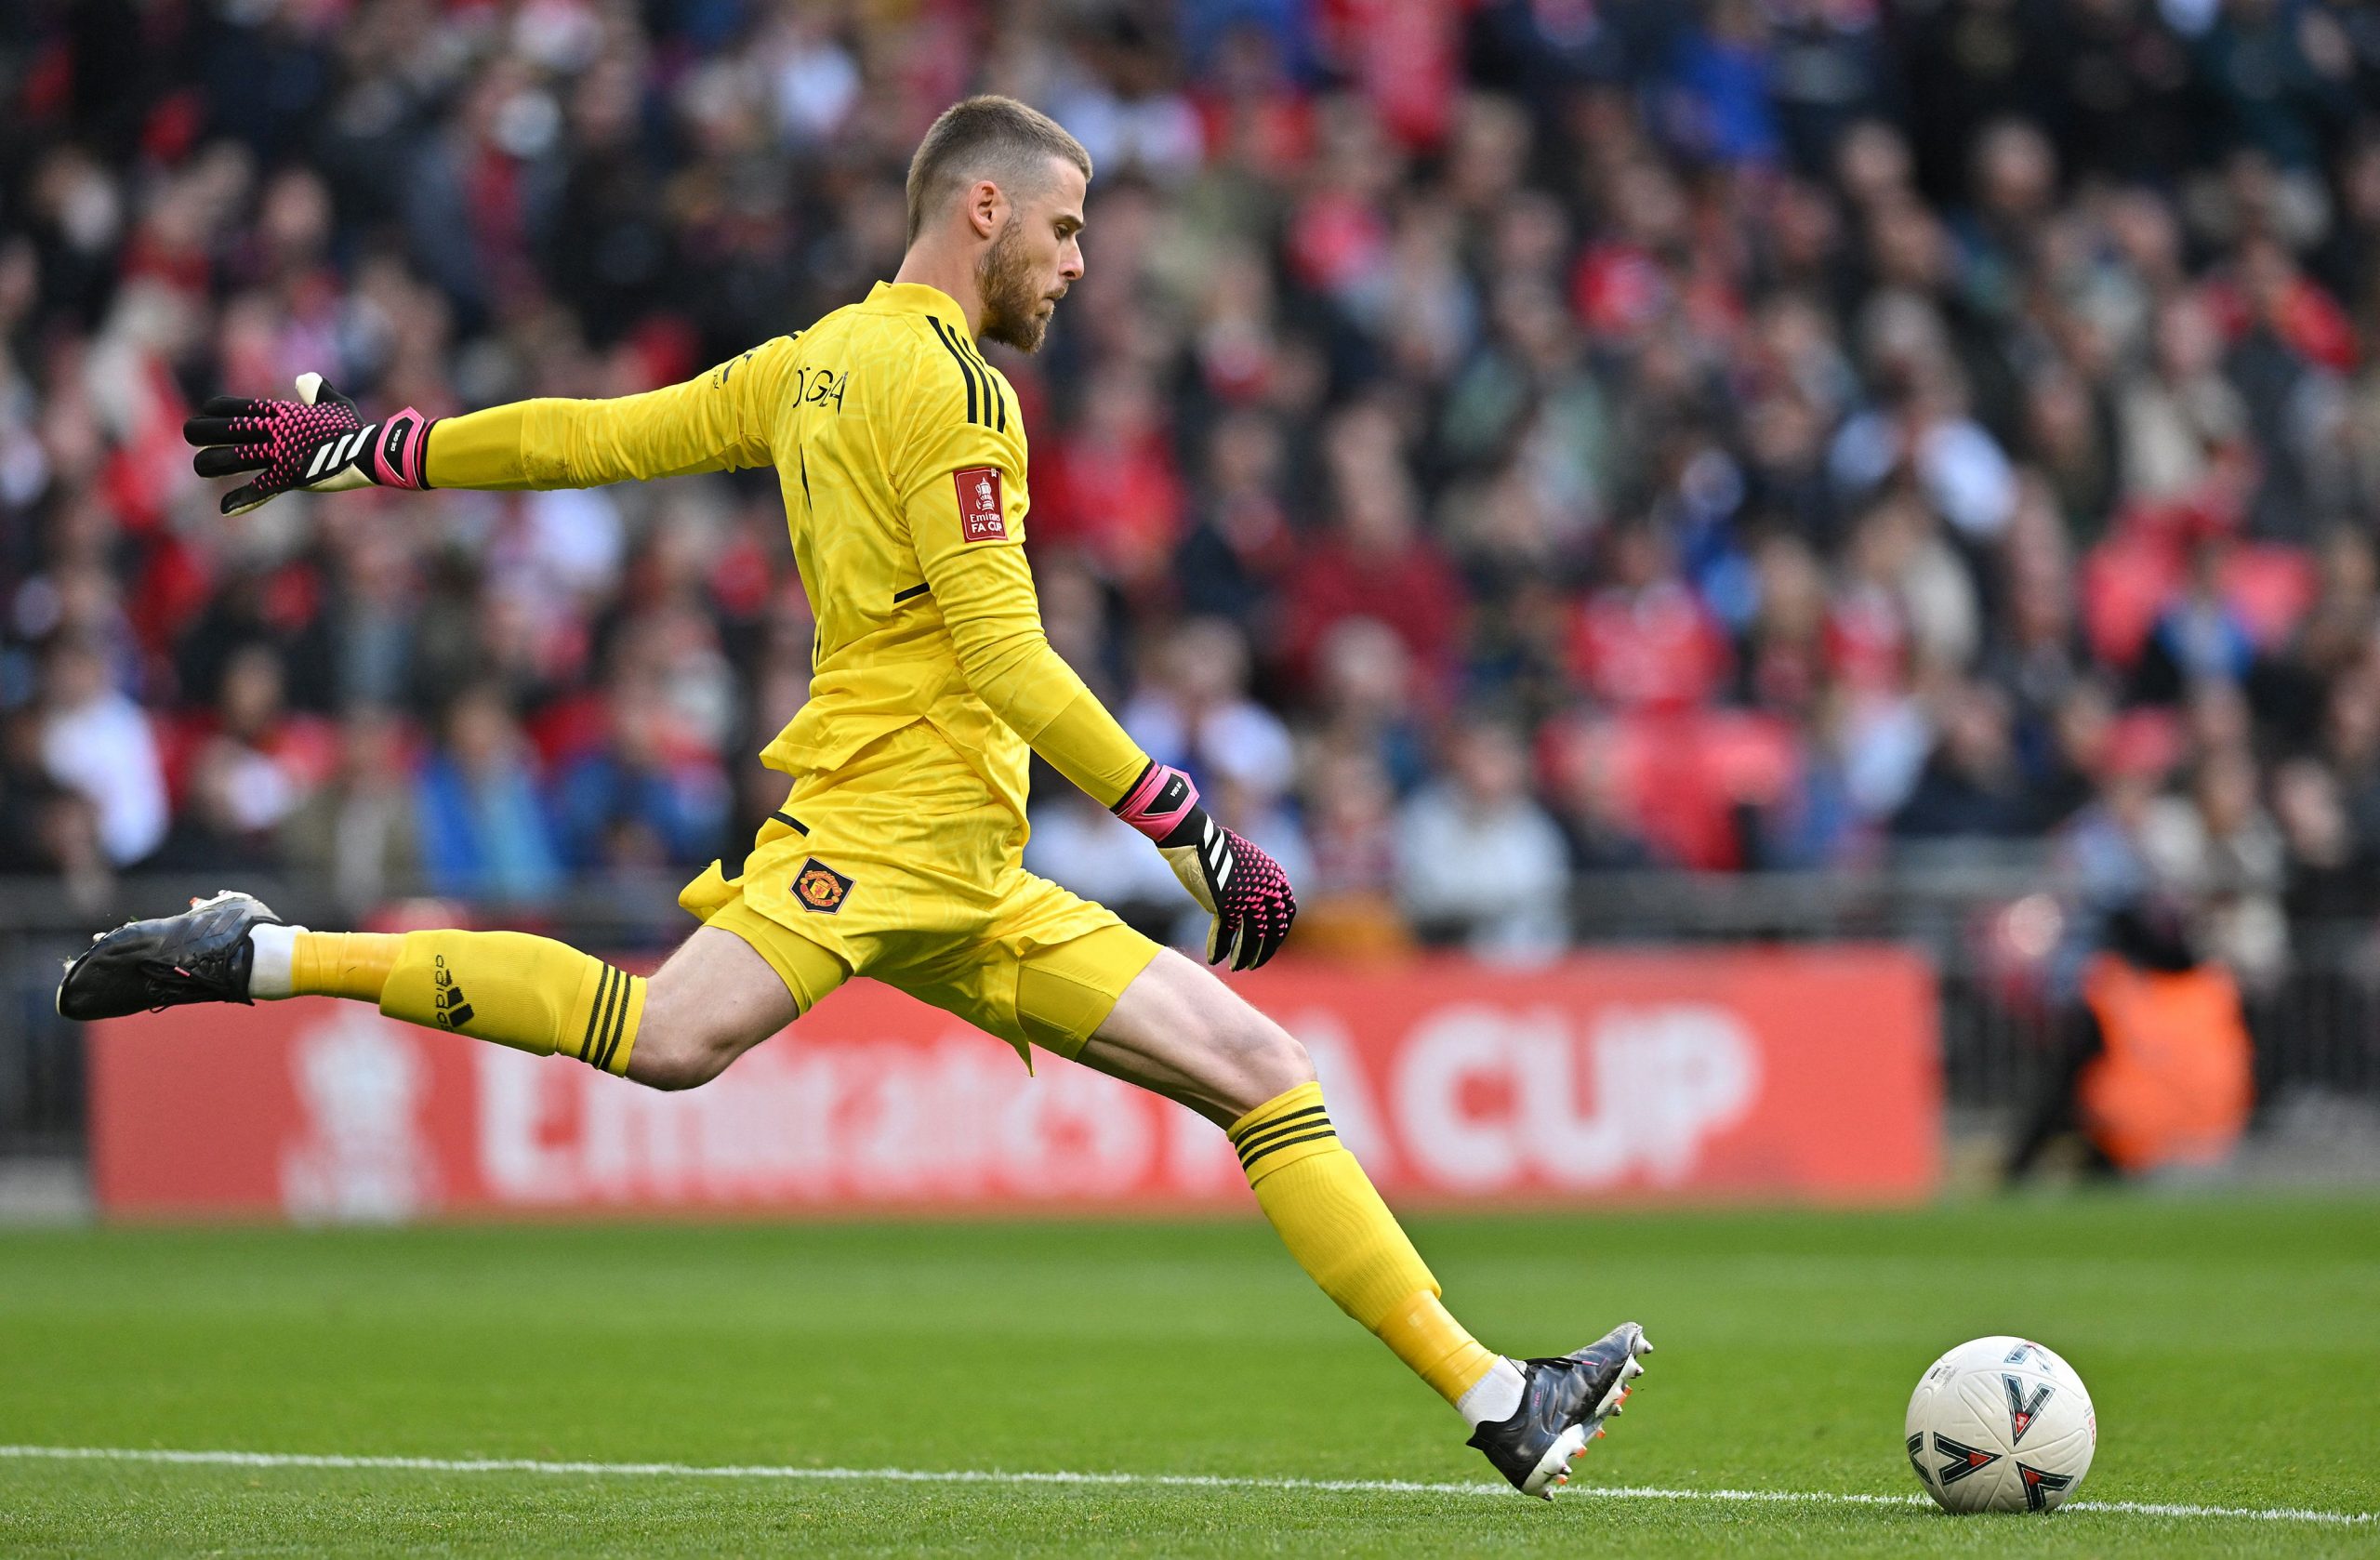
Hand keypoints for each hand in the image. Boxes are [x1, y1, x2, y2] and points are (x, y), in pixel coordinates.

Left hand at [184, 373, 435, 515]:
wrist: (371, 451)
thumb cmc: (353, 430)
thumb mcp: (335, 405)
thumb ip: (318, 391)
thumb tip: (306, 379)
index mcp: (279, 413)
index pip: (231, 406)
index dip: (212, 412)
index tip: (205, 419)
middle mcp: (273, 430)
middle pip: (221, 428)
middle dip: (199, 432)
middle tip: (192, 438)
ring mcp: (280, 453)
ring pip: (230, 457)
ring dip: (211, 463)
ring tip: (202, 467)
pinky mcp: (291, 475)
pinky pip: (260, 488)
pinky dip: (242, 500)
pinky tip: (226, 507)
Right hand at [1113, 761, 1297, 970]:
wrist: (1194, 839)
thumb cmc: (1216, 849)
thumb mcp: (1246, 864)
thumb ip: (1257, 884)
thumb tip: (1260, 907)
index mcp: (1275, 878)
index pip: (1286, 914)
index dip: (1278, 934)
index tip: (1269, 945)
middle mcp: (1267, 889)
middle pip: (1271, 930)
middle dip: (1264, 951)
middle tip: (1255, 964)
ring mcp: (1249, 897)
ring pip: (1252, 936)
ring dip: (1244, 956)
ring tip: (1238, 967)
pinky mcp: (1228, 904)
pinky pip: (1226, 934)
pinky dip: (1220, 948)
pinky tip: (1215, 959)